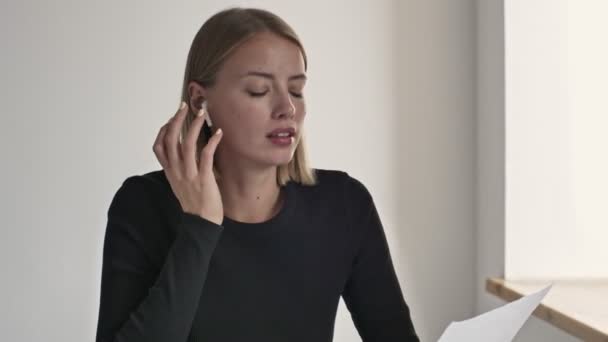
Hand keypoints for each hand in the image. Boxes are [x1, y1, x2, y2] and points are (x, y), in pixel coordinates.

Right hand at [153, 101, 223, 224]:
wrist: (201, 224)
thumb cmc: (195, 204)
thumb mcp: (181, 185)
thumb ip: (180, 169)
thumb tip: (185, 155)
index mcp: (170, 172)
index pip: (159, 147)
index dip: (163, 130)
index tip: (172, 118)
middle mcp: (177, 171)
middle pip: (170, 140)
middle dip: (176, 120)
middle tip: (184, 106)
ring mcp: (189, 175)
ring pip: (187, 144)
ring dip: (194, 126)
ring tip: (201, 114)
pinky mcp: (203, 178)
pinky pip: (205, 155)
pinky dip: (212, 142)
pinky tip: (219, 133)